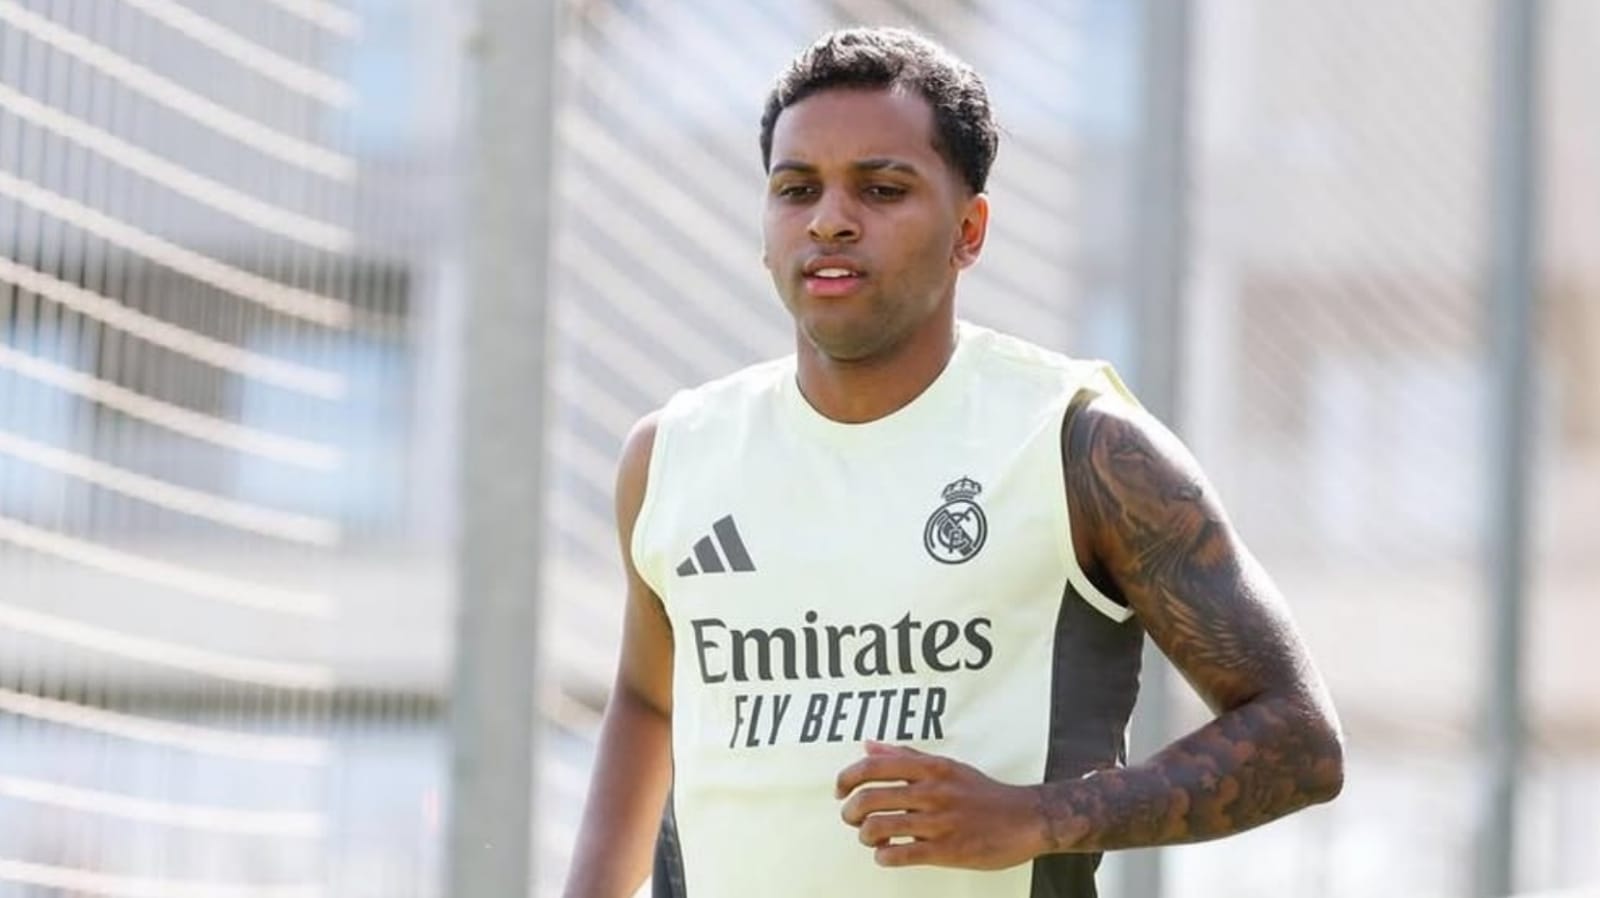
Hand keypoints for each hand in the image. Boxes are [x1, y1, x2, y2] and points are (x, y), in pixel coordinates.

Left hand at [834, 741, 1045, 868]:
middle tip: (852, 818)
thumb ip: (906, 756)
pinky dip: (884, 857)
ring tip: (871, 838)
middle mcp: (932, 792)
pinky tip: (887, 854)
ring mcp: (939, 822)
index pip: (873, 766)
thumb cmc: (983, 793)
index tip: (840, 790)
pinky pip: (900, 855)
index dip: (846, 778)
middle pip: (869, 798)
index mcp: (930, 768)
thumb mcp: (946, 766)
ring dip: (865, 836)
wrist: (1026, 819)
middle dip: (850, 811)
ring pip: (879, 827)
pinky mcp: (947, 850)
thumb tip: (869, 746)